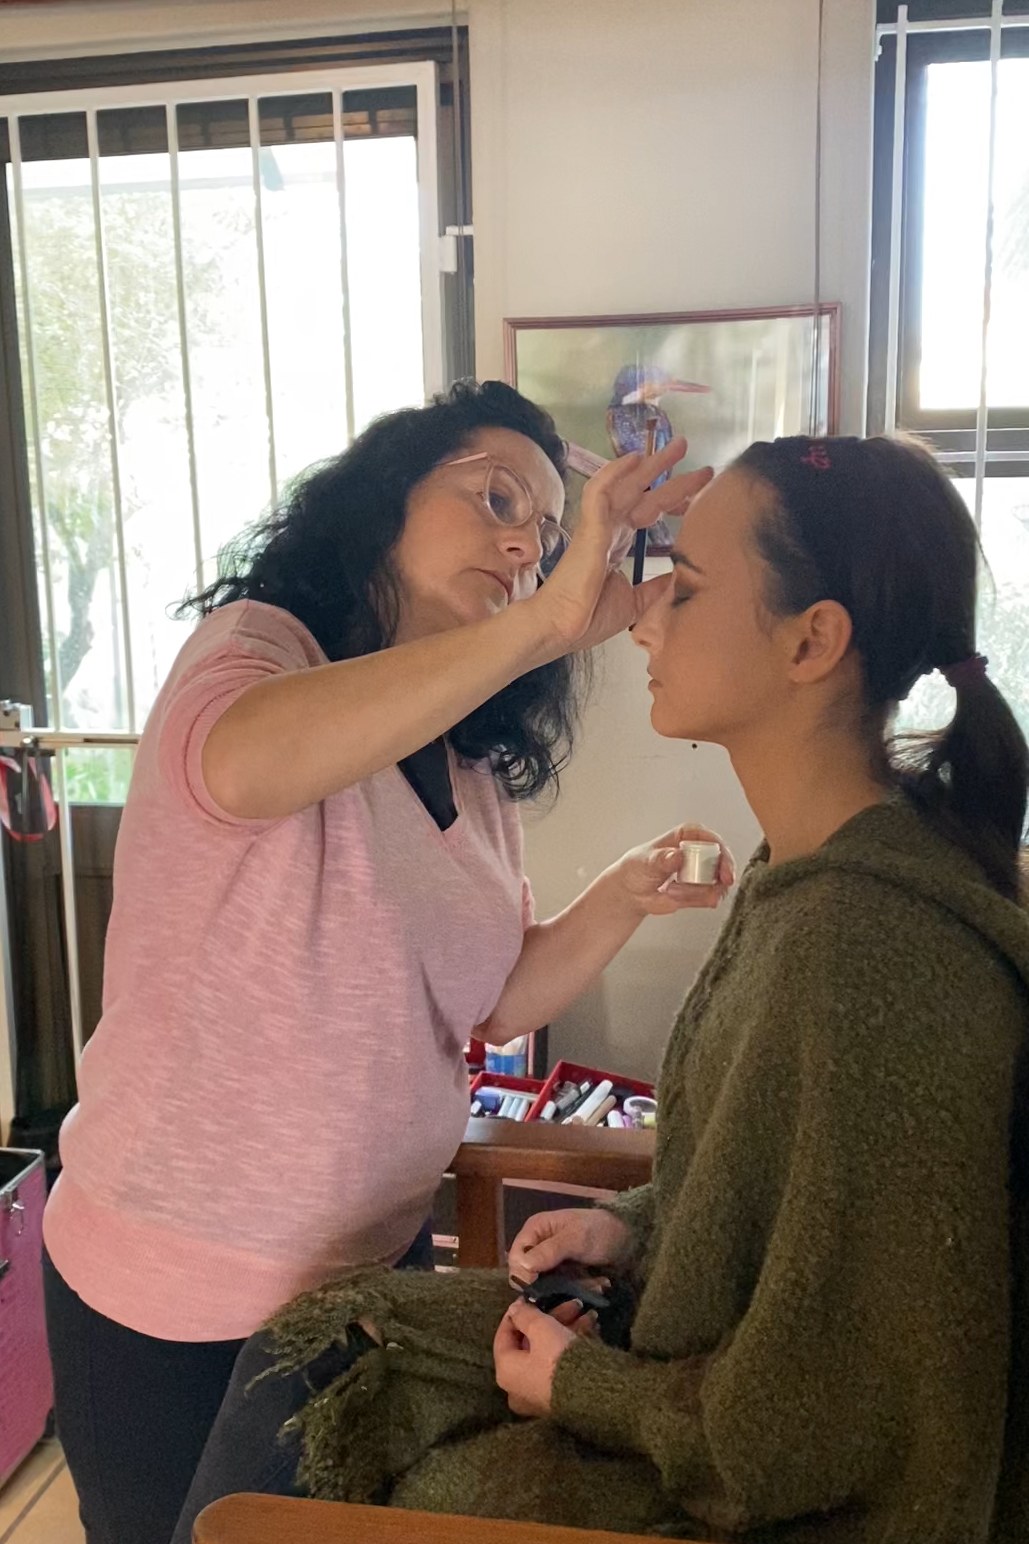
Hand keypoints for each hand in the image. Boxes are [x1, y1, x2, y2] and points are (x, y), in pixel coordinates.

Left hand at [493, 1297, 588, 1417]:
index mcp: (506, 1371)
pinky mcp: (561, 1397)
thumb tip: (514, 1310)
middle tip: (570, 1304)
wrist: (592, 1393)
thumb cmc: (556, 1358)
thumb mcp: (540, 1328)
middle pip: (531, 1342)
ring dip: (566, 1328)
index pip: (504, 1336)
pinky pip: (561, 1364)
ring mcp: (540, 1394)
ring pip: (549, 1352)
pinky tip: (591, 1326)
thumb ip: (525, 1315)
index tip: (529, 1297)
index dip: (516, 1313)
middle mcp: (519, 1386)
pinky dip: (572, 1344)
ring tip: (586, 1312)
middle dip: (551, 1318)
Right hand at [508, 1207, 632, 1286]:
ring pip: (544, 1286)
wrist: (628, 1238)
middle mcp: (538, 1246)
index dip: (522, 1274)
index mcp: (535, 1230)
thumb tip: (520, 1266)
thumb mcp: (576, 1238)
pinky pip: (560, 1289)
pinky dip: (576, 1290)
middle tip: (571, 1287)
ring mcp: (551, 1262)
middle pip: (526, 1275)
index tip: (538, 1286)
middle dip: (547, 1285)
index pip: (514, 1257)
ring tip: (589, 1285)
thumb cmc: (600, 1231)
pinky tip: (594, 1285)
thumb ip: (549, 1251)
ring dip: (565, 1290)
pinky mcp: (564, 1275)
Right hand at [531, 441, 712, 656]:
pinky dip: (615, 472)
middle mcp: (608, 531)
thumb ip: (657, 587)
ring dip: (652, 465)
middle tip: (696, 458)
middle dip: (669, 474)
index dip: (672, 501)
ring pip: (626, 485)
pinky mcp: (589, 529)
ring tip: (678, 447)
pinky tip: (635, 458)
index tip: (697, 497)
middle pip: (642, 493)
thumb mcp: (637, 602)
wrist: (560, 628)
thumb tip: (684, 577)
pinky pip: (600, 492)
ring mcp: (597, 527)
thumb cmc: (588, 618)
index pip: (648, 513)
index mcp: (616, 546)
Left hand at [612, 824, 735, 917]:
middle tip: (703, 887)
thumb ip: (661, 859)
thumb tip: (676, 855)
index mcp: (686, 836)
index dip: (723, 855)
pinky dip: (694, 900)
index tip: (724, 872)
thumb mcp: (646, 861)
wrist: (631, 891)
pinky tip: (674, 896)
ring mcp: (702, 872)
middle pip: (722, 863)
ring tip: (671, 890)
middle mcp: (698, 852)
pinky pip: (709, 897)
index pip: (712, 841)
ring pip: (716, 884)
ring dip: (696, 893)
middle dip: (716, 879)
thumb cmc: (637, 868)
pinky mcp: (701, 890)